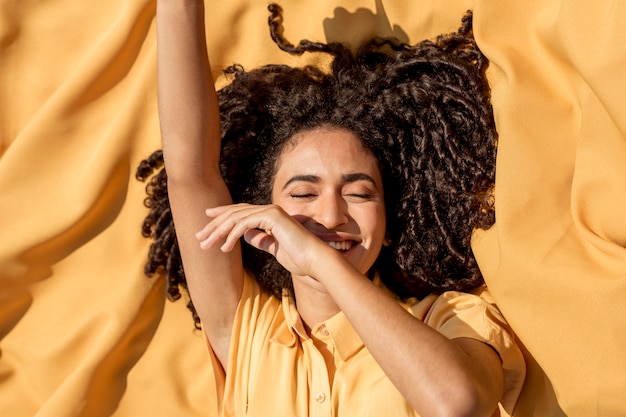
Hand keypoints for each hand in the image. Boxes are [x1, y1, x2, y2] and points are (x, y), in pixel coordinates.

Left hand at [196, 203, 329, 277]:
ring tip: (206, 245)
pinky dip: (232, 235)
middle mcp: (270, 210)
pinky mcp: (272, 217)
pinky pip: (245, 224)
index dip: (223, 215)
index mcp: (270, 216)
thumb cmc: (299, 258)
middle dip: (215, 225)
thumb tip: (245, 235)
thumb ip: (261, 239)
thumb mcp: (274, 248)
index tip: (206, 220)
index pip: (241, 212)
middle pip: (235, 213)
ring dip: (218, 232)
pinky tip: (224, 247)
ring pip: (237, 218)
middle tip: (199, 237)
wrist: (315, 260)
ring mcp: (271, 211)